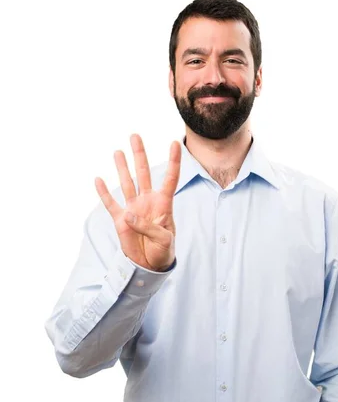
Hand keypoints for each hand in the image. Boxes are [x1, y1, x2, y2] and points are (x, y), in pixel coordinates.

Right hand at [95, 134, 180, 271]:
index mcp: (164, 205)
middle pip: (143, 173)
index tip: (174, 143)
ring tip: (118, 151)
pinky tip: (99, 179)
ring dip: (122, 168)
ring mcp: (133, 209)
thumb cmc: (163, 251)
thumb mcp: (163, 240)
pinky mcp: (120, 220)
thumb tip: (128, 214)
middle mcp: (148, 202)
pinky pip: (111, 204)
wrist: (150, 266)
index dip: (173, 162)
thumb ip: (148, 227)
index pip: (169, 179)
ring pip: (127, 183)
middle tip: (135, 136)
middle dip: (139, 155)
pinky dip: (104, 193)